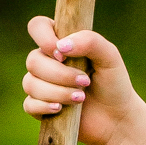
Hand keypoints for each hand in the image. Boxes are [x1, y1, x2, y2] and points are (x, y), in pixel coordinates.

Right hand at [21, 18, 140, 144]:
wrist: (116, 118)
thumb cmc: (113, 83)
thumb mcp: (110, 57)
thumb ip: (90, 41)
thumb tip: (62, 46)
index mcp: (62, 43)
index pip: (38, 27)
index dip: (44, 38)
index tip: (63, 53)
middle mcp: (47, 61)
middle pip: (33, 60)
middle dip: (60, 74)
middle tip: (85, 82)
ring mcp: (41, 84)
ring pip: (30, 83)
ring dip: (58, 92)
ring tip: (81, 98)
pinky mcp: (39, 107)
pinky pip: (29, 104)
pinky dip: (45, 106)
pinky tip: (61, 109)